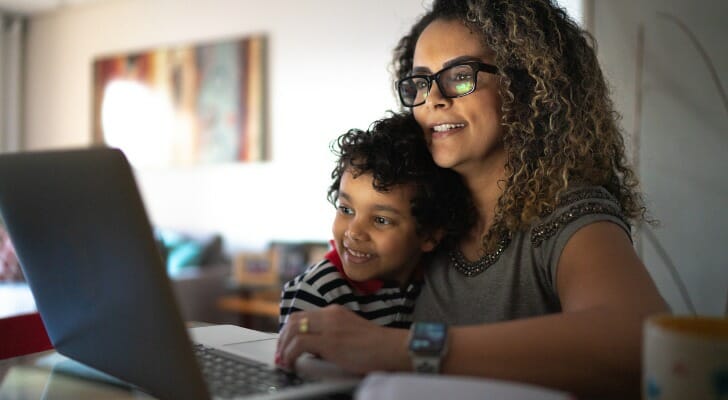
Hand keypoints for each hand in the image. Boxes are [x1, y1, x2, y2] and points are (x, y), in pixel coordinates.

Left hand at [275, 304, 409, 373]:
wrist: (392, 348)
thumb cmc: (376, 346)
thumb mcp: (350, 332)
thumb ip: (332, 334)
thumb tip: (313, 348)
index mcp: (335, 312)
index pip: (303, 315)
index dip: (289, 330)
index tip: (285, 344)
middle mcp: (330, 315)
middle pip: (294, 320)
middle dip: (282, 338)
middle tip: (280, 354)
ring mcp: (330, 327)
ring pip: (293, 329)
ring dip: (283, 347)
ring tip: (283, 361)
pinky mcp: (330, 341)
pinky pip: (299, 344)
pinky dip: (290, 354)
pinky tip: (291, 363)